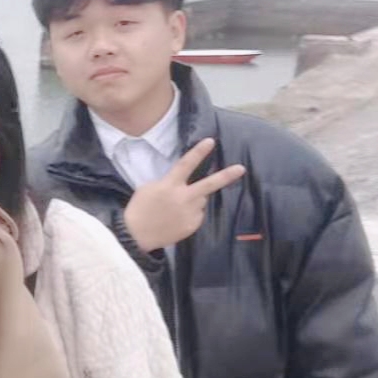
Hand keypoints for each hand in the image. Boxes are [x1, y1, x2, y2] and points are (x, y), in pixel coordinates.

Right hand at [123, 138, 246, 251]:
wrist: (136, 236)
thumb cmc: (139, 209)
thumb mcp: (148, 188)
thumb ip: (167, 182)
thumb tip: (182, 183)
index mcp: (169, 185)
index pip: (186, 164)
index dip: (199, 152)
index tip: (211, 141)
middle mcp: (183, 198)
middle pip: (209, 184)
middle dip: (226, 176)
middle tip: (241, 169)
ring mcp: (189, 213)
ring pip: (201, 200)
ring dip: (195, 200)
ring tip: (177, 208)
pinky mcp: (192, 225)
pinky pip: (197, 215)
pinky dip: (191, 214)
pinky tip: (176, 218)